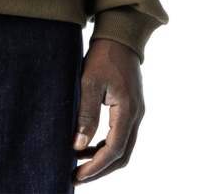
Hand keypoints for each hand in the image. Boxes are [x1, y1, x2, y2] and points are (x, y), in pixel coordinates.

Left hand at [72, 38, 145, 183]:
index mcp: (128, 110)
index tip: (77, 175)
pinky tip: (88, 144)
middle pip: (122, 155)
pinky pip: (121, 135)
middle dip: (100, 169)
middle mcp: (136, 115)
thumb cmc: (103, 56)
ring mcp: (135, 112)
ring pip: (123, 147)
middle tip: (78, 177)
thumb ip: (86, 114)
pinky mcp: (131, 108)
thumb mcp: (90, 82)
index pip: (113, 150)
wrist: (119, 37)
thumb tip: (78, 145)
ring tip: (79, 163)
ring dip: (103, 158)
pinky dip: (106, 145)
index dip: (96, 166)